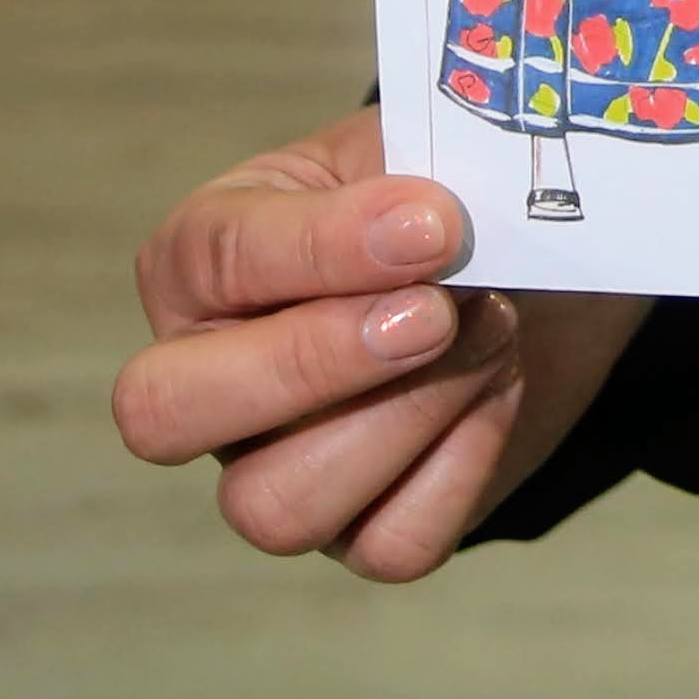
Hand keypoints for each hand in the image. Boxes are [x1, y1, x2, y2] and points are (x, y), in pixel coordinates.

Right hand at [112, 105, 629, 582]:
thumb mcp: (412, 154)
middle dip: (311, 362)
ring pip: (275, 506)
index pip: (215, 263)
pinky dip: (460, 470)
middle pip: (165, 416)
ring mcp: (272, 469)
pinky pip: (388, 545)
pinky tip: (497, 391)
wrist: (533, 267)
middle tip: (435, 310)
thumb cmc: (441, 200)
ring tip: (492, 332)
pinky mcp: (360, 531)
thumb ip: (403, 177)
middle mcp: (207, 379)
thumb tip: (421, 228)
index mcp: (196, 263)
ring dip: (406, 416)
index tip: (436, 224)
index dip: (326, 247)